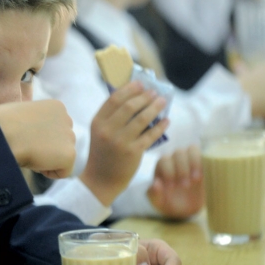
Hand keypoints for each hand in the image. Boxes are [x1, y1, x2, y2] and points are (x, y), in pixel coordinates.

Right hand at [0, 100, 74, 178]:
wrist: (2, 135)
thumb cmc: (0, 124)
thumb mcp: (21, 114)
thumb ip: (34, 121)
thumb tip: (33, 133)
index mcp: (56, 106)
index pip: (55, 128)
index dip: (39, 137)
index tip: (25, 138)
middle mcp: (67, 119)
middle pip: (61, 142)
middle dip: (47, 148)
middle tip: (27, 148)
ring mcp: (70, 137)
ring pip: (62, 156)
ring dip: (47, 160)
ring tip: (29, 154)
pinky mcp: (70, 155)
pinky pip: (63, 172)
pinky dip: (49, 172)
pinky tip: (34, 163)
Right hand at [79, 81, 168, 205]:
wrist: (101, 180)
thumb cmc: (103, 153)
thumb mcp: (100, 132)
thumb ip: (112, 116)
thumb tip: (135, 97)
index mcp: (98, 122)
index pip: (114, 99)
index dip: (129, 89)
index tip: (140, 83)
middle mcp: (107, 130)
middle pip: (129, 106)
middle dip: (144, 97)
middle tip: (154, 92)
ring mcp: (120, 142)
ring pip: (142, 119)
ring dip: (155, 107)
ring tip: (162, 101)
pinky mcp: (133, 152)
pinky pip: (150, 135)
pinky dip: (160, 126)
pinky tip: (166, 120)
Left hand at [147, 145, 203, 219]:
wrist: (185, 210)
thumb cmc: (169, 204)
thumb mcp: (159, 203)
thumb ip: (154, 194)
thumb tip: (156, 183)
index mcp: (162, 167)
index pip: (164, 160)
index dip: (168, 171)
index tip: (172, 187)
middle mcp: (175, 160)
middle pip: (178, 153)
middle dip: (182, 168)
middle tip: (185, 186)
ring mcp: (190, 160)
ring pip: (192, 149)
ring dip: (195, 162)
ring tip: (196, 179)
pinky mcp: (203, 165)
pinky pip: (205, 156)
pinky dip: (204, 162)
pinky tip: (204, 176)